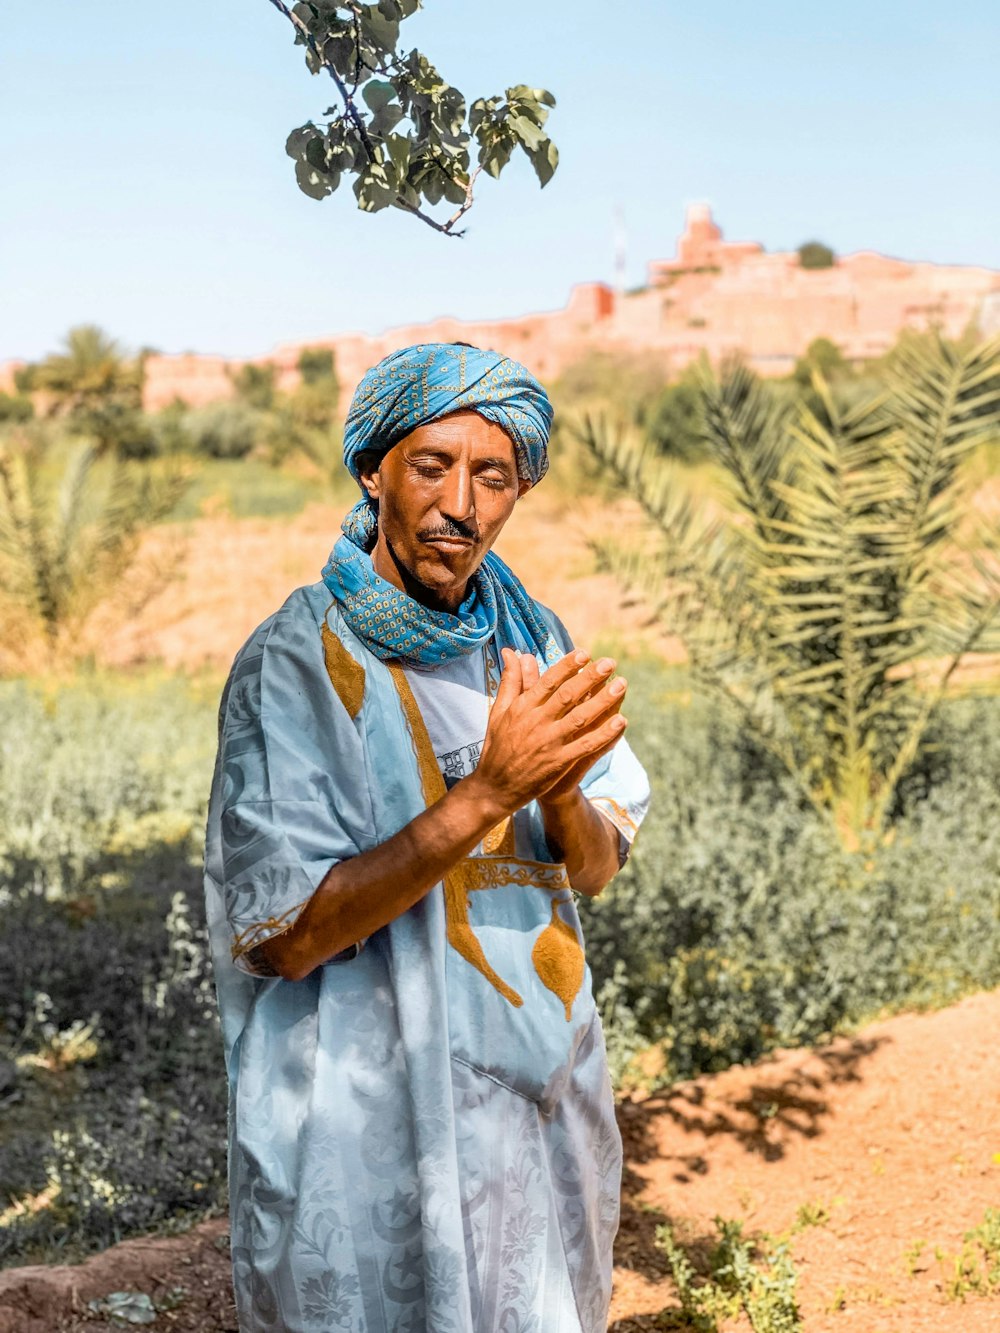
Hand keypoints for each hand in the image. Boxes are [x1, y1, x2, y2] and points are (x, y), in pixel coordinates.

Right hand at [467, 648, 627, 818]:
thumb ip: (510, 681)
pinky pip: (586, 745)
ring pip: (581, 717)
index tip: (584, 653)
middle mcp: (536, 722)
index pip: (548, 681)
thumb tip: (512, 652)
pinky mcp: (558, 763)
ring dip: (603, 701)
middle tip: (609, 663)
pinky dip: (604, 734)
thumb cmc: (497, 746)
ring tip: (621, 685)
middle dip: (590, 677)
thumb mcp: (499, 711)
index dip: (567, 666)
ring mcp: (549, 743)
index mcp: (522, 707)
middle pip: (568, 695)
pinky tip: (620, 722)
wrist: (495, 786)